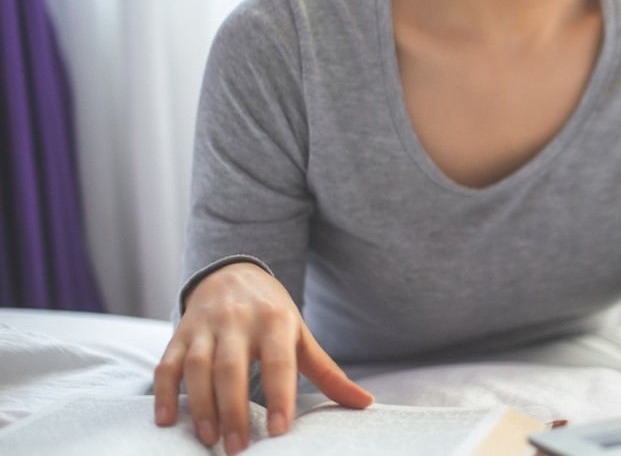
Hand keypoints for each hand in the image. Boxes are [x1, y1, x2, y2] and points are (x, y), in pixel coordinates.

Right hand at [153, 263, 373, 454]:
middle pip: (231, 368)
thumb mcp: (301, 336)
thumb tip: (366, 403)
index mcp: (275, 321)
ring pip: (197, 367)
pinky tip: (167, 422)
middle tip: (238, 450)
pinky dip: (164, 393)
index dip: (279, 395)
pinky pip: (167, 364)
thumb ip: (328, 373)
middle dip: (234, 409)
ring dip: (200, 405)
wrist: (232, 273)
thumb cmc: (273, 315)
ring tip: (209, 440)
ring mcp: (205, 326)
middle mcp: (237, 321)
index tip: (280, 431)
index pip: (278, 361)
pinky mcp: (179, 334)